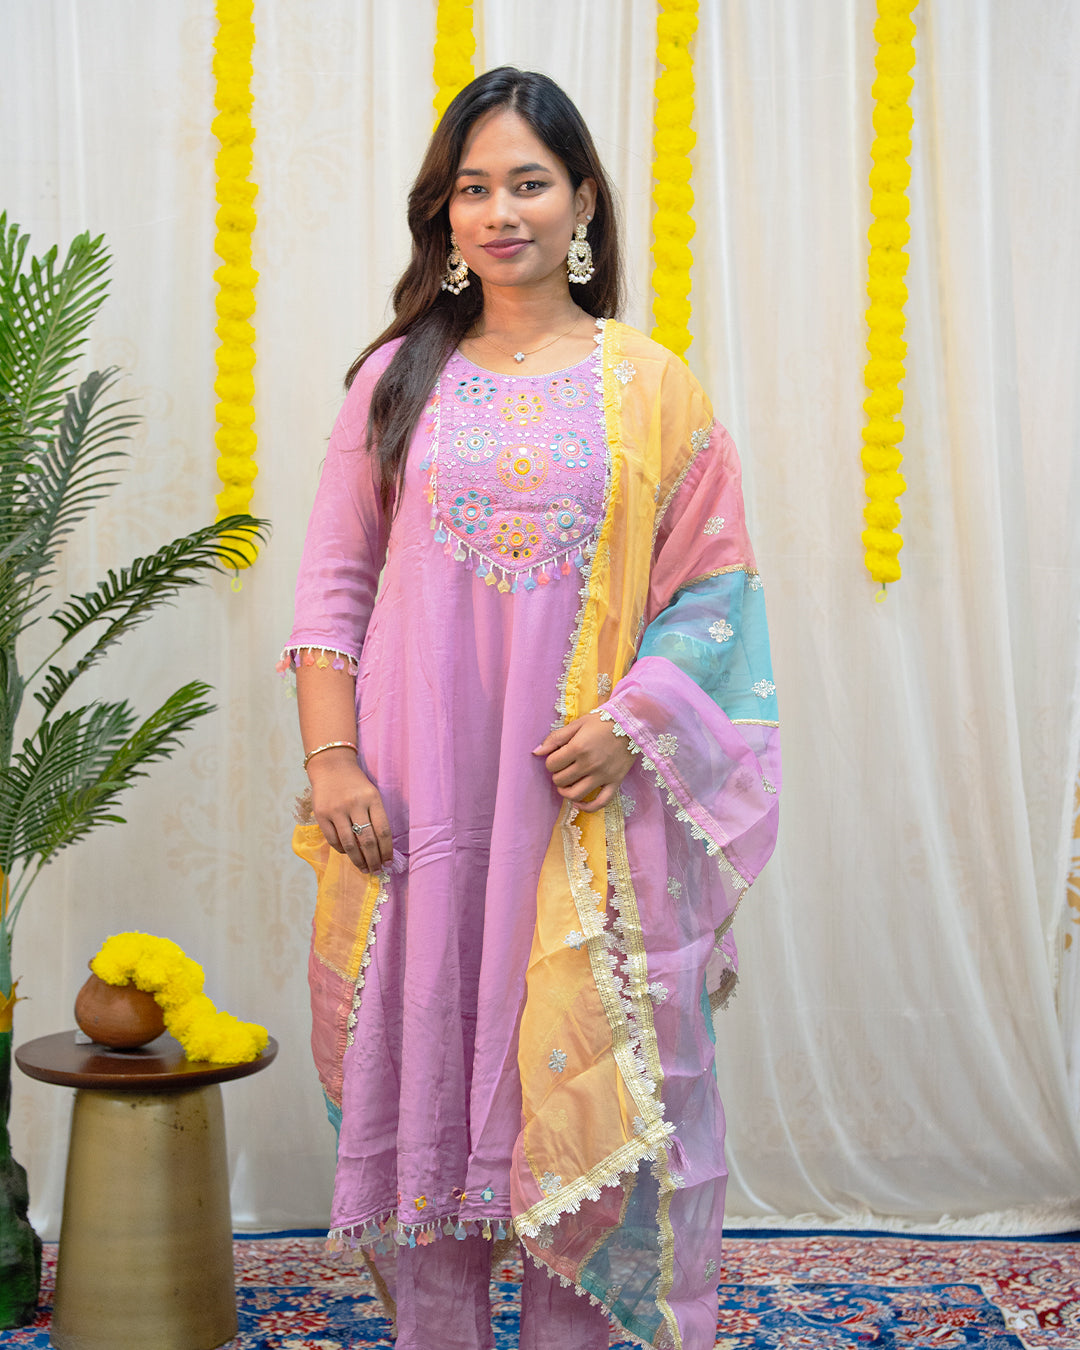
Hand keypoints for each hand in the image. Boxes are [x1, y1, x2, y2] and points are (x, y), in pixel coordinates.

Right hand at [306, 750, 392, 872]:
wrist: (331, 767)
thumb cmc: (356, 784)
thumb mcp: (371, 794)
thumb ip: (376, 816)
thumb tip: (381, 848)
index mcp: (372, 798)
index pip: (383, 830)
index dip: (387, 850)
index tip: (388, 862)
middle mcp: (355, 804)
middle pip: (367, 840)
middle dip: (374, 860)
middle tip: (376, 870)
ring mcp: (336, 810)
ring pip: (350, 844)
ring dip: (358, 860)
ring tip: (364, 868)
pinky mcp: (321, 814)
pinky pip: (333, 840)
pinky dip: (342, 850)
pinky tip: (348, 853)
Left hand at [533, 715, 634, 812]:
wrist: (632, 723)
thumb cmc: (603, 721)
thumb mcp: (577, 724)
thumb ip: (555, 738)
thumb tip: (536, 752)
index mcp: (578, 748)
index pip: (551, 765)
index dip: (551, 762)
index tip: (558, 757)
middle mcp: (589, 764)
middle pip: (561, 781)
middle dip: (557, 775)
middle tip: (563, 769)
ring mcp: (603, 776)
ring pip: (575, 795)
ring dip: (566, 792)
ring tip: (567, 785)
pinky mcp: (615, 782)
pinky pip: (600, 803)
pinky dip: (587, 807)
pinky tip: (579, 803)